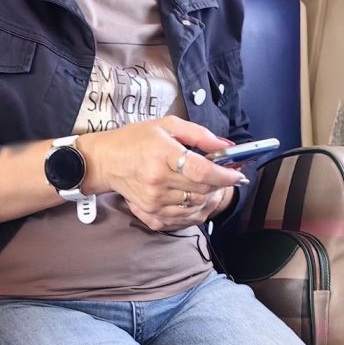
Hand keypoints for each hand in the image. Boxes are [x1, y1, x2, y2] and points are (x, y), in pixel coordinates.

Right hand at [76, 116, 245, 228]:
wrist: (105, 161)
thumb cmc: (135, 139)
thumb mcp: (167, 125)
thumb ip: (200, 135)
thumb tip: (227, 148)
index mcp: (162, 154)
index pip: (201, 170)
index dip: (225, 174)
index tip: (238, 174)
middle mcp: (157, 180)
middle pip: (203, 189)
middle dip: (221, 184)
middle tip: (226, 176)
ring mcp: (153, 200)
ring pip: (196, 205)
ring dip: (209, 197)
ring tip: (209, 185)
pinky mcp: (150, 213)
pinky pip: (183, 219)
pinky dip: (195, 210)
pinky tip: (195, 198)